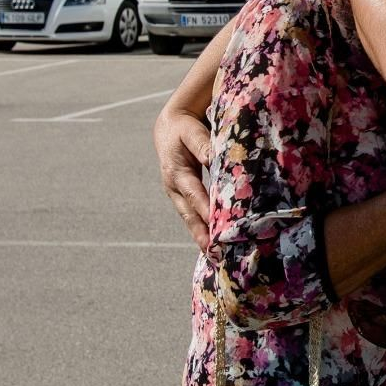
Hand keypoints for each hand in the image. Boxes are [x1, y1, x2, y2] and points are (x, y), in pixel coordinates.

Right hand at [154, 107, 211, 250]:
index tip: (217, 228)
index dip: (205, 212)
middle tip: (214, 254)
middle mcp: (174, 188)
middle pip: (190, 215)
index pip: (195, 195)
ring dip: (201, 237)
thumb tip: (213, 158)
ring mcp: (177, 194)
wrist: (169, 128)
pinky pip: (192, 216)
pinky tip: (212, 244)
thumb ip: (203, 145)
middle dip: (202, 235)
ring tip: (214, 256)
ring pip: (190, 219)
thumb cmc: (184, 129)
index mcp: (177, 173)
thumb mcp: (192, 132)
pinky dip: (201, 229)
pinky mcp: (183, 196)